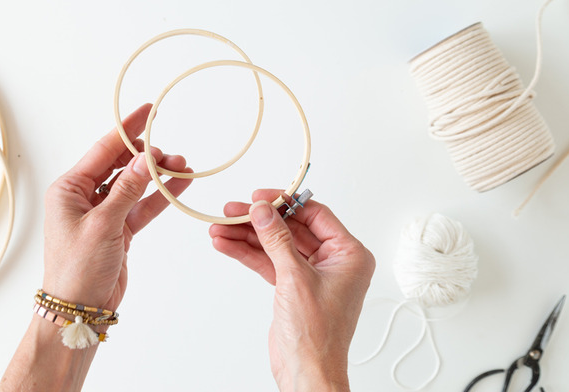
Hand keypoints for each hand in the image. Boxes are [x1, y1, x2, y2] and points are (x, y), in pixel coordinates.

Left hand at [42, 103, 191, 311]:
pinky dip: (160, 196)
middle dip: (148, 156)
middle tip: (172, 155)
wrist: (79, 310)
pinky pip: (142, 206)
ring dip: (158, 176)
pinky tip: (180, 185)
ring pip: (135, 185)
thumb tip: (144, 160)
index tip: (148, 111)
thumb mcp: (103, 225)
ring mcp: (103, 213)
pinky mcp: (118, 229)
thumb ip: (127, 190)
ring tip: (184, 168)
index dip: (128, 130)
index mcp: (69, 189)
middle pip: (121, 165)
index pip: (103, 150)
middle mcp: (84, 197)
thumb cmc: (78, 269)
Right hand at [209, 190, 374, 391]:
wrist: (306, 372)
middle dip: (259, 221)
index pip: (315, 215)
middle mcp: (333, 261)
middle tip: (233, 211)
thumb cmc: (318, 335)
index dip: (286, 203)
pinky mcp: (292, 287)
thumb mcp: (295, 277)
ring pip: (275, 245)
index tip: (260, 197)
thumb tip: (263, 211)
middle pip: (291, 228)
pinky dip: (248, 254)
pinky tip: (227, 245)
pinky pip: (268, 262)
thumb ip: (277, 240)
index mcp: (349, 254)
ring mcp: (311, 274)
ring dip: (247, 237)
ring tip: (220, 228)